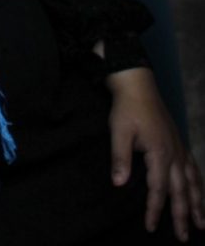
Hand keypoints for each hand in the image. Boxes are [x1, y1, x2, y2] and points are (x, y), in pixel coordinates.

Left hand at [106, 67, 204, 240]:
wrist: (137, 84)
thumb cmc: (127, 108)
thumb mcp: (119, 131)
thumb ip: (120, 158)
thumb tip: (118, 184)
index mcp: (160, 153)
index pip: (158, 189)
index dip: (154, 210)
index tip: (150, 227)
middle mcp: (174, 153)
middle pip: (181, 191)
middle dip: (183, 216)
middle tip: (183, 238)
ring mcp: (179, 147)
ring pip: (192, 181)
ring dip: (197, 203)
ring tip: (202, 223)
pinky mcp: (178, 141)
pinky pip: (193, 167)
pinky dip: (197, 182)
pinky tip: (198, 190)